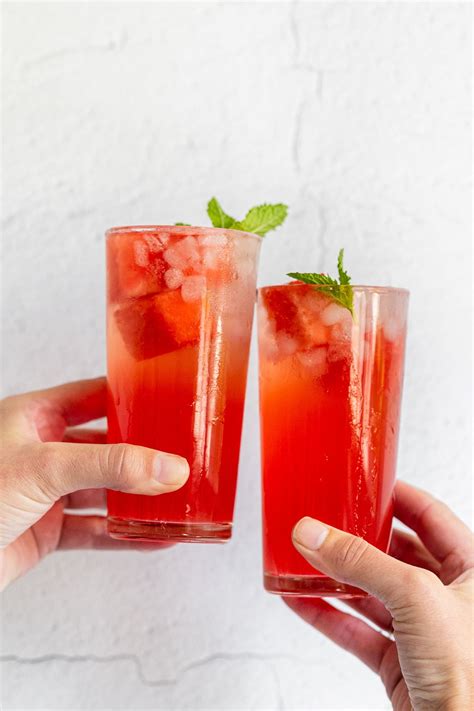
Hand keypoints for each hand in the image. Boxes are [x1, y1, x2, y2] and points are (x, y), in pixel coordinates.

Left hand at [0, 377, 188, 589]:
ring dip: (138, 497)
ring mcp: (45, 492)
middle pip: (105, 446)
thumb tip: (168, 467)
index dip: (129, 397)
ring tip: (178, 498)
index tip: (167, 400)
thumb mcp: (44, 467)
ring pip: (104, 490)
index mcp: (34, 417)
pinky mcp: (46, 530)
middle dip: (142, 453)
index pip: (92, 396)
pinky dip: (125, 534)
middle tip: (182, 455)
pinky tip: (155, 536)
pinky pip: (95, 530)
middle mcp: (42, 451)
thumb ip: (109, 465)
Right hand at [287, 481, 472, 709]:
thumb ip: (360, 561)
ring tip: (305, 558)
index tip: (366, 484)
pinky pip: (359, 630)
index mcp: (471, 569)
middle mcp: (449, 596)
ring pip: (372, 592)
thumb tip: (315, 534)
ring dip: (336, 578)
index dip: (398, 497)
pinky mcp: (401, 662)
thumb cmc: (471, 674)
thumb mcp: (415, 596)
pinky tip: (303, 601)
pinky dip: (329, 615)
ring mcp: (423, 630)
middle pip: (395, 553)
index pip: (430, 516)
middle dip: (358, 539)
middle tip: (327, 522)